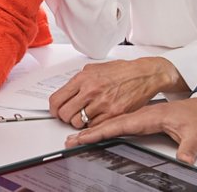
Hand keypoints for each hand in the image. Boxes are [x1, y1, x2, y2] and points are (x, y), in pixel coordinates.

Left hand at [50, 57, 186, 127]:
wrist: (142, 75)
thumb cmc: (120, 71)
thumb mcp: (93, 69)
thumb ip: (78, 81)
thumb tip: (66, 92)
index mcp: (83, 78)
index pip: (57, 99)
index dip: (54, 108)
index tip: (55, 111)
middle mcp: (91, 91)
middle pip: (65, 114)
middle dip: (65, 117)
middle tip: (69, 115)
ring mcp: (102, 104)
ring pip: (79, 123)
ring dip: (80, 122)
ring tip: (85, 115)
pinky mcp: (113, 114)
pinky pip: (95, 126)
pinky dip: (93, 124)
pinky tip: (97, 117)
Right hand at [65, 97, 196, 164]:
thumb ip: (188, 147)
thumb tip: (184, 158)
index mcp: (150, 117)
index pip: (120, 125)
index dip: (100, 132)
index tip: (84, 137)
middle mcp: (143, 115)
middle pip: (110, 123)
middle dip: (89, 131)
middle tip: (71, 139)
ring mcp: (142, 116)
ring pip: (113, 122)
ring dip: (93, 128)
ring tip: (77, 136)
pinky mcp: (144, 119)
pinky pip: (119, 123)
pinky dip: (104, 126)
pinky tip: (96, 131)